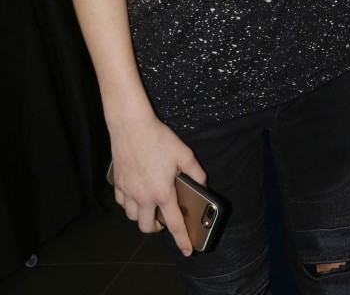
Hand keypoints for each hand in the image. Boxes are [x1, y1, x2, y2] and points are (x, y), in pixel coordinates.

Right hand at [109, 116, 206, 256]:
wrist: (131, 126)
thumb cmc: (158, 138)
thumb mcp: (184, 153)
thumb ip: (196, 172)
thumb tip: (203, 184)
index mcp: (163, 192)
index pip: (174, 223)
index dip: (182, 239)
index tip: (188, 250)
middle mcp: (144, 197)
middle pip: (147, 227)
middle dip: (156, 229)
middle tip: (163, 221)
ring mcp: (129, 192)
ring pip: (133, 217)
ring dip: (142, 217)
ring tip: (150, 207)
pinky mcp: (119, 184)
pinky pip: (123, 203)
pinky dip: (130, 204)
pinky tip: (136, 195)